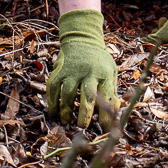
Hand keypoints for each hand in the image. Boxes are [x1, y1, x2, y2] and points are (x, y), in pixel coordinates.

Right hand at [46, 9, 119, 129]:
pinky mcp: (60, 69)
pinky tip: (53, 111)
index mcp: (105, 74)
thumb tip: (115, 113)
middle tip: (82, 127)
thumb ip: (112, 91)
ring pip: (67, 93)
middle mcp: (89, 72)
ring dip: (65, 110)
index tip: (104, 129)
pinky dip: (52, 100)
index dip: (106, 115)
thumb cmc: (100, 60)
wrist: (83, 38)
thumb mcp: (111, 71)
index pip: (108, 97)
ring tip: (66, 121)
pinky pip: (53, 87)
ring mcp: (73, 70)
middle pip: (87, 96)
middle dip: (84, 114)